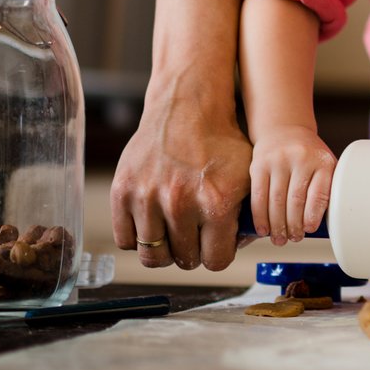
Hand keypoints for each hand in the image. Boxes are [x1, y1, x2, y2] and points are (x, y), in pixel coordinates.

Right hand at [110, 76, 253, 270]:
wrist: (187, 108)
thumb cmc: (222, 144)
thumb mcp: (248, 177)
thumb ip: (247, 216)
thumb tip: (239, 247)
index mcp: (216, 202)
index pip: (216, 261)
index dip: (219, 253)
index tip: (216, 242)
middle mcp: (179, 202)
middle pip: (184, 260)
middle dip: (193, 251)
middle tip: (195, 234)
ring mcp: (147, 197)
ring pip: (153, 257)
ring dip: (166, 249)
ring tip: (174, 232)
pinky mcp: (122, 191)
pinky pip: (125, 240)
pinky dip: (138, 238)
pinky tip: (153, 223)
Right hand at [249, 126, 336, 245]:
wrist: (284, 129)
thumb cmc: (308, 154)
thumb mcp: (323, 164)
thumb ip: (324, 188)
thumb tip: (322, 226)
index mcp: (322, 161)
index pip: (319, 192)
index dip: (313, 214)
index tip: (309, 229)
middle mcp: (301, 159)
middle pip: (296, 200)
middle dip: (293, 225)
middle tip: (293, 239)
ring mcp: (278, 161)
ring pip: (276, 200)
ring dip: (277, 225)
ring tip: (279, 239)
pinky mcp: (259, 164)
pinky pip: (259, 195)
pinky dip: (260, 216)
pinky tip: (263, 228)